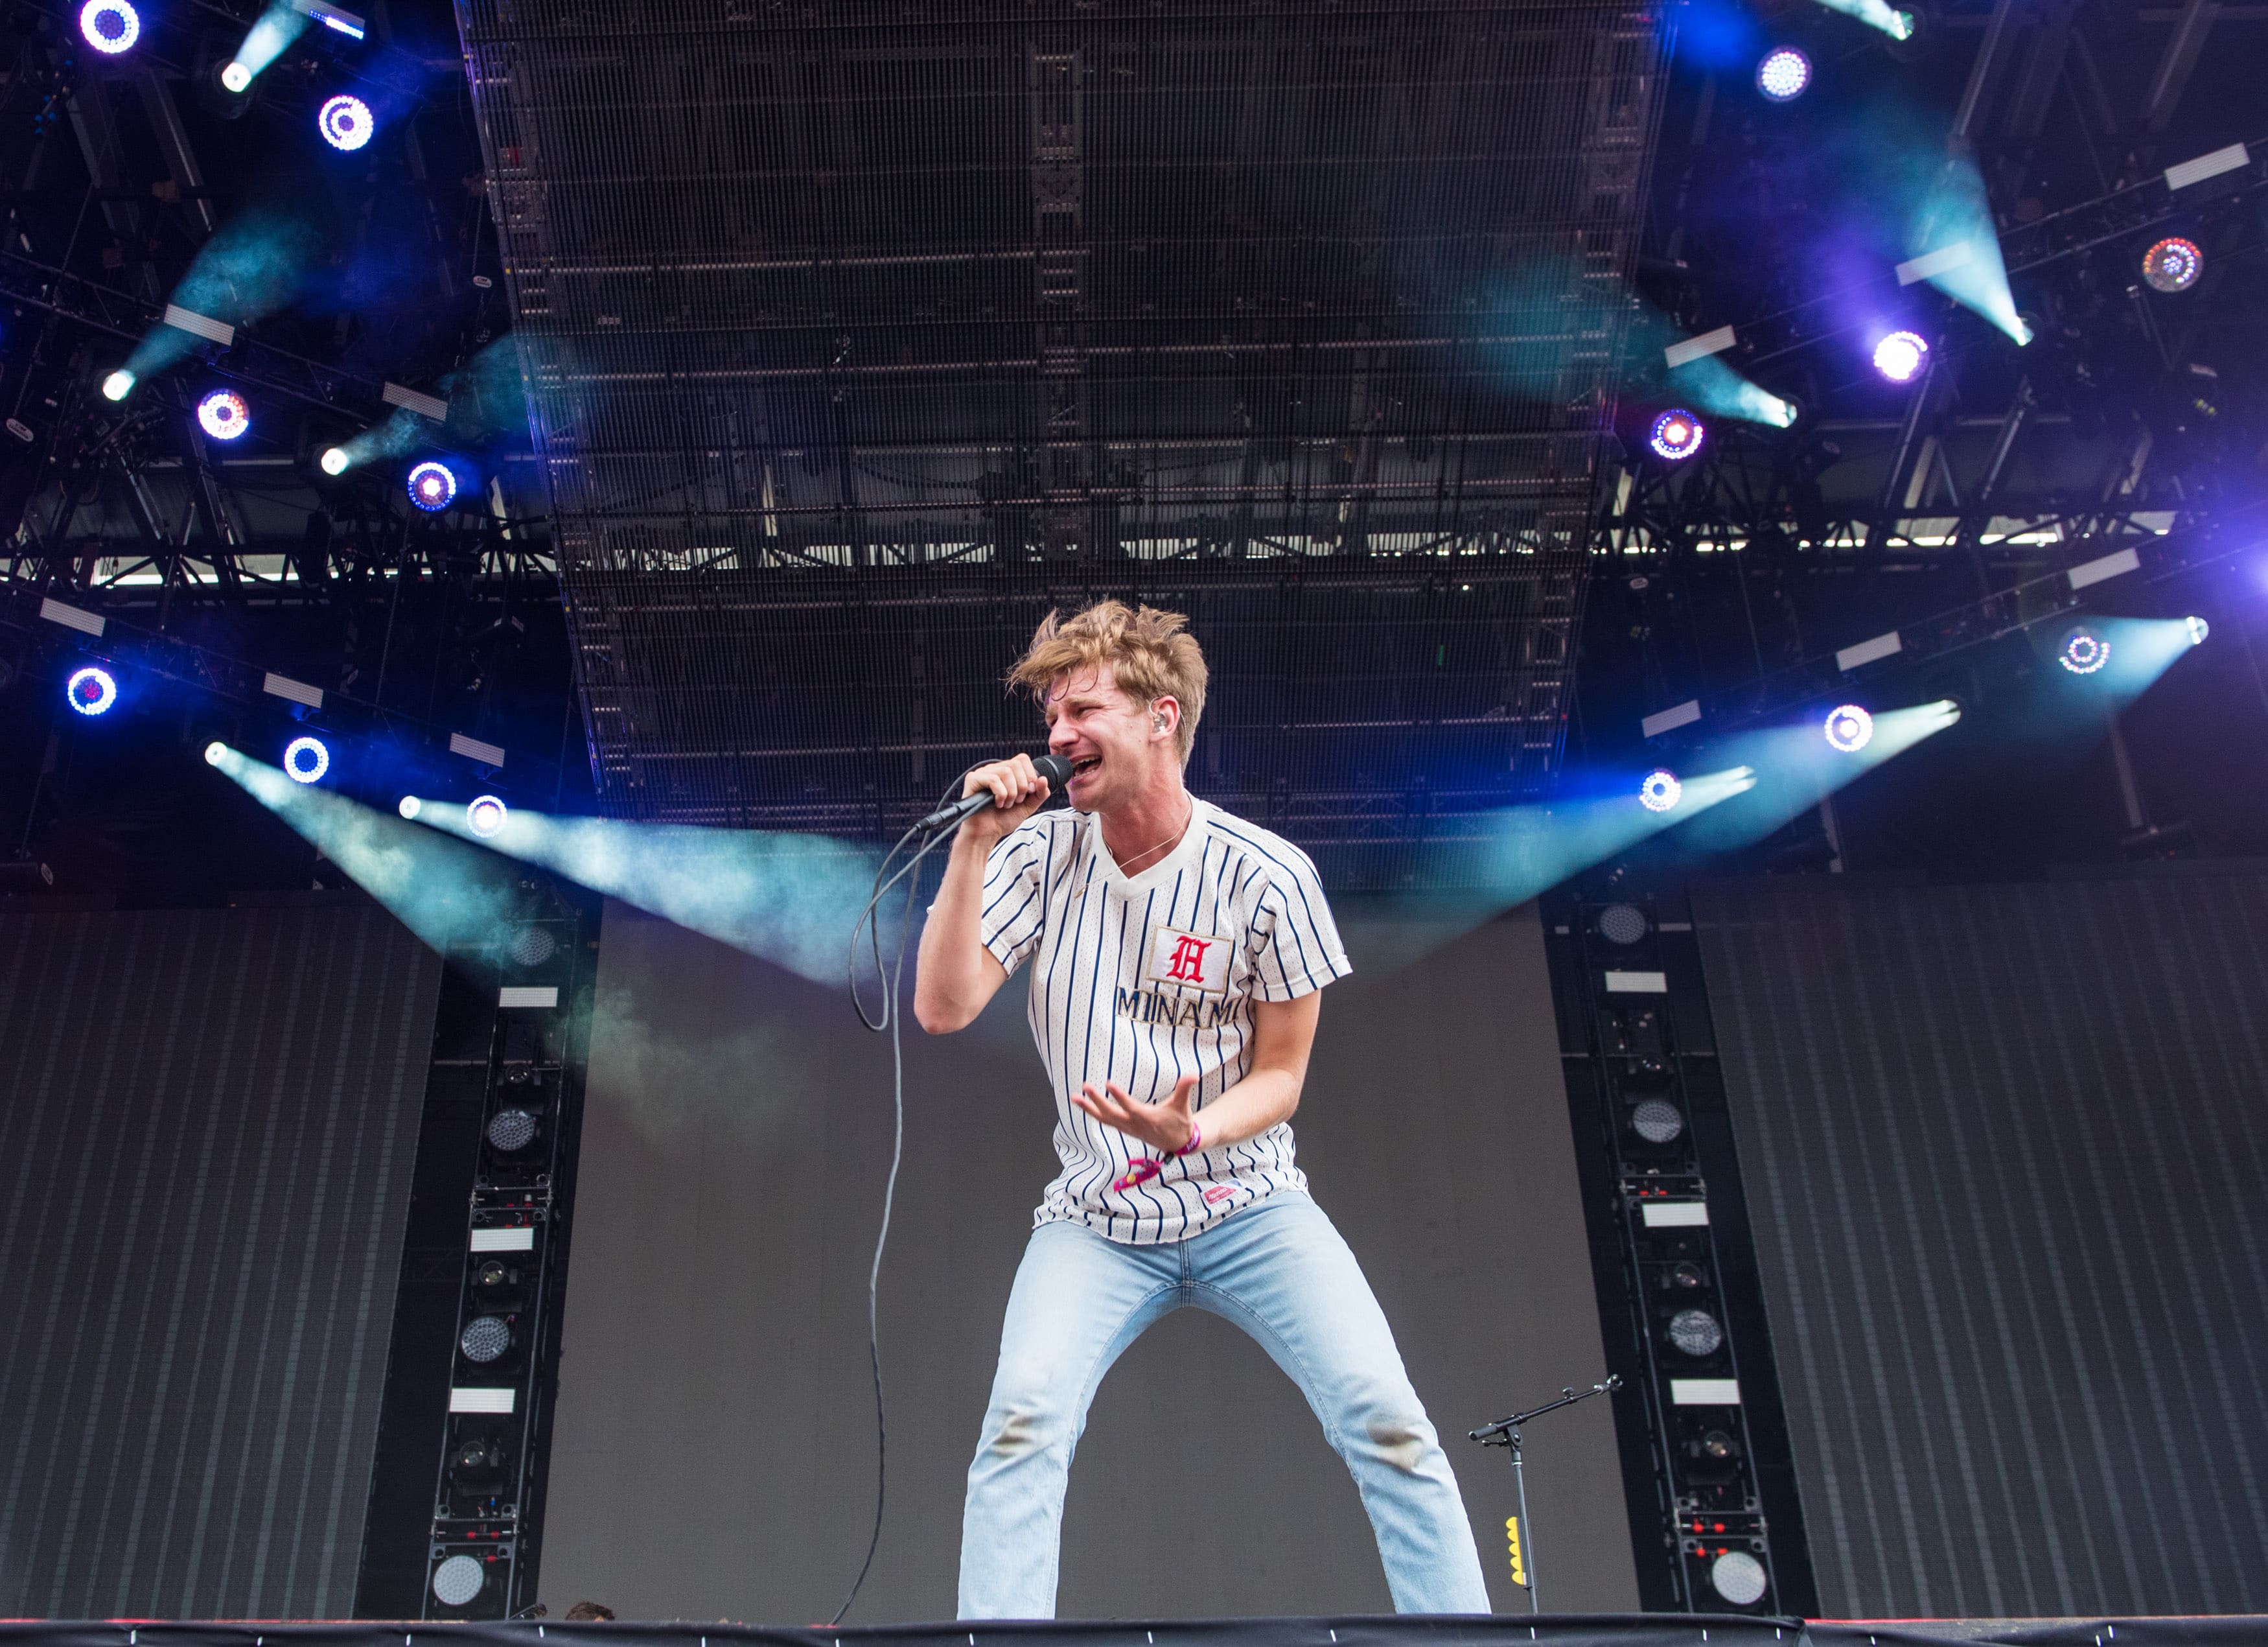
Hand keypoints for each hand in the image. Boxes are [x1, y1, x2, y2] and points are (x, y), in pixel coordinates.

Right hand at [959, 754, 1051, 841]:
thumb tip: (1043, 779)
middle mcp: (994, 769)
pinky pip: (993, 779)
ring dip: (1011, 792)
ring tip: (1007, 804)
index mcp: (1007, 772)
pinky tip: (998, 804)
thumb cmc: (1003, 820)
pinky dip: (1001, 794)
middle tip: (1017, 801)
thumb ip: (1039, 793)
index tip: (1030, 792)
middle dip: (1022, 786)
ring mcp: (983, 773)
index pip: (1022, 759)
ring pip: (1006, 771)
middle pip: (1015, 764)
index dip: (1030, 775)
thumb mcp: (1028, 806)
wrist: (987, 834)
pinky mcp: (973, 780)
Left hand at [1074, 1073, 1199, 1156]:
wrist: (1177, 1144)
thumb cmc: (1179, 1123)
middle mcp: (1133, 1124)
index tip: (1108, 1084)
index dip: (1119, 1096)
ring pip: (1104, 1119)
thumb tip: (1193, 1075)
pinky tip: (1085, 1105)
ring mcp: (1127, 1128)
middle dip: (1097, 1101)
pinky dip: (1094, 1114)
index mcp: (1146, 1118)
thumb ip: (1184, 1089)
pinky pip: (1106, 1121)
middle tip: (1085, 1087)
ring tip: (1075, 1097)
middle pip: (1111, 1114)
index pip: (1130, 1106)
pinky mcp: (1124, 1129)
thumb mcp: (1182, 1106)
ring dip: (1089, 1109)